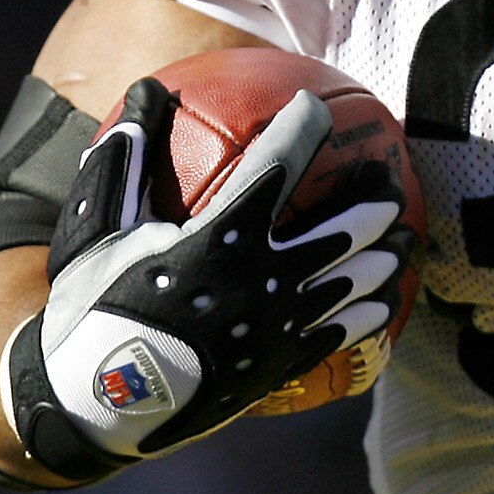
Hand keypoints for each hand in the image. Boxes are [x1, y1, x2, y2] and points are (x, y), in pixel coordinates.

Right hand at [0, 77, 409, 483]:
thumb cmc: (88, 308)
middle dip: (373, 199)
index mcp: (219, 235)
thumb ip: (125, 158)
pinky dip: (367, 316)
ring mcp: (277, 326)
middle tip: (389, 178)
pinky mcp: (279, 366)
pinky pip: (339, 336)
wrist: (96, 404)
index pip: (279, 162)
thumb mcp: (94, 229)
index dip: (304, 126)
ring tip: (405, 239)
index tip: (317, 108)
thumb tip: (145, 89)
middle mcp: (262, 277)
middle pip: (342, 227)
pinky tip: (384, 306)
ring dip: (385, 257)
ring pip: (353, 284)